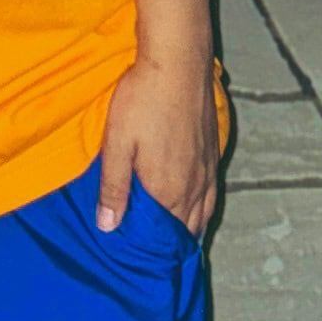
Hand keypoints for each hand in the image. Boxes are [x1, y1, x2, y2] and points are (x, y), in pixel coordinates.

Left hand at [96, 52, 218, 239]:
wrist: (178, 61)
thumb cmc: (143, 99)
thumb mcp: (117, 143)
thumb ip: (114, 187)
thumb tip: (108, 227)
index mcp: (167, 189)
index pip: (160, 235)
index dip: (149, 249)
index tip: (136, 259)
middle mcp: (193, 186)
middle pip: (184, 229)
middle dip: (170, 244)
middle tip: (153, 255)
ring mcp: (207, 169)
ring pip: (202, 213)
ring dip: (188, 228)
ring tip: (174, 241)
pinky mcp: (212, 151)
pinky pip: (211, 193)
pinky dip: (202, 208)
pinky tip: (194, 206)